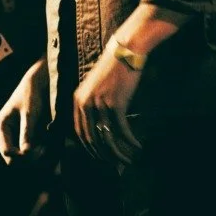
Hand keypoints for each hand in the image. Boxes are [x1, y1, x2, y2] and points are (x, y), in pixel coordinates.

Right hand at [0, 57, 48, 164]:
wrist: (38, 84)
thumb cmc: (31, 95)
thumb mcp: (30, 113)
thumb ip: (27, 132)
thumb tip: (26, 153)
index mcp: (0, 127)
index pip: (7, 153)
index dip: (22, 158)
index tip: (38, 153)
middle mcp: (3, 136)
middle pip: (15, 160)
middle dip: (30, 160)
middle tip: (47, 152)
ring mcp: (13, 139)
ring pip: (23, 159)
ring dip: (36, 158)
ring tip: (50, 149)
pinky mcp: (23, 140)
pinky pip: (30, 154)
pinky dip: (39, 154)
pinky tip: (50, 147)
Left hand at [73, 43, 142, 165]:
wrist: (125, 51)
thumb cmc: (112, 68)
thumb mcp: (94, 86)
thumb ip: (91, 104)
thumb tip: (99, 128)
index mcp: (77, 100)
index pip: (80, 132)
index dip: (90, 148)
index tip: (101, 157)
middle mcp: (85, 104)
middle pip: (93, 139)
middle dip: (105, 155)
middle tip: (116, 164)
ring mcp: (100, 104)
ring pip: (108, 138)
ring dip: (119, 153)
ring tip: (129, 160)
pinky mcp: (116, 104)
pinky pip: (123, 130)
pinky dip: (130, 141)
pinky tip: (138, 146)